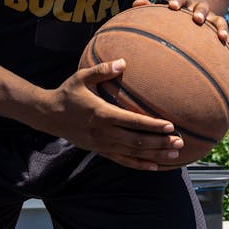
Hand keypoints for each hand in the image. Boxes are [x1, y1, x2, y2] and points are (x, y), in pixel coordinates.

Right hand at [44, 59, 184, 170]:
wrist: (49, 115)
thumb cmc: (68, 93)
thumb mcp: (82, 77)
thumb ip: (103, 70)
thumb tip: (123, 62)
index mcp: (101, 114)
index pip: (132, 122)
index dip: (152, 125)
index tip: (170, 126)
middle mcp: (103, 132)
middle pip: (136, 141)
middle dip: (160, 142)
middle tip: (180, 142)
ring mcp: (102, 144)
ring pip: (132, 153)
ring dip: (154, 155)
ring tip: (174, 154)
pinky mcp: (99, 151)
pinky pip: (122, 161)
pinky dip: (139, 164)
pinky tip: (155, 166)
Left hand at [133, 0, 228, 55]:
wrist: (194, 15)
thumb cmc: (173, 18)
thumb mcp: (163, 12)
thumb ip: (150, 8)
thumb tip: (136, 3)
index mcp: (185, 4)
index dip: (177, 1)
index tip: (171, 7)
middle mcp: (200, 9)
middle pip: (202, 6)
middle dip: (200, 12)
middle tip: (196, 19)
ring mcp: (212, 20)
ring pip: (219, 20)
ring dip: (220, 28)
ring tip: (221, 37)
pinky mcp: (220, 31)